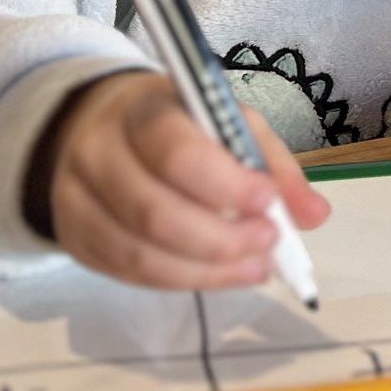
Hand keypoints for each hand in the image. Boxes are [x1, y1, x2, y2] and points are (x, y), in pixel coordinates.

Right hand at [44, 71, 331, 288]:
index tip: (267, 202)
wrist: (100, 127)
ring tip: (255, 266)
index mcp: (142, 110)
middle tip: (269, 242)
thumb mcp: (229, 121)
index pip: (174, 152)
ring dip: (208, 269)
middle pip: (153, 212)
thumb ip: (272, 164)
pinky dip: (184, 280)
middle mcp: (98, 154)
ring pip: (140, 254)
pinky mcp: (77, 240)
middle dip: (221, 238)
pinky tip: (222, 273)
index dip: (224, 185)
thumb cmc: (180, 123)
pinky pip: (130, 274)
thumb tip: (314, 215)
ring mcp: (78, 202)